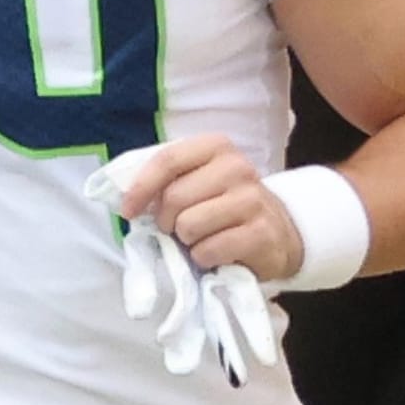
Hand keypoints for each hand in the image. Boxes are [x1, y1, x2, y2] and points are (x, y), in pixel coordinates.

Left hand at [119, 134, 304, 281]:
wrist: (278, 230)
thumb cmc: (224, 203)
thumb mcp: (199, 180)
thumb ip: (168, 179)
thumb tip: (126, 197)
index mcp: (216, 146)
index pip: (167, 160)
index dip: (141, 187)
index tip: (128, 211)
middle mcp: (236, 167)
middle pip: (174, 198)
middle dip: (166, 220)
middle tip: (176, 229)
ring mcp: (251, 199)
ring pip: (189, 226)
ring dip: (187, 241)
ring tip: (200, 238)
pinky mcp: (260, 234)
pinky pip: (209, 250)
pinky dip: (204, 257)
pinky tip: (216, 252)